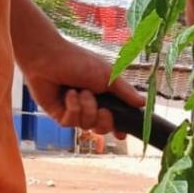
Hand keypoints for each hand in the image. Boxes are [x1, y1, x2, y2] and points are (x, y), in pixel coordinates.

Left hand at [21, 38, 144, 137]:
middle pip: (102, 128)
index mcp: (104, 96)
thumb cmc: (80, 61)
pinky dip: (72, 107)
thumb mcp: (108, 75)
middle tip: (103, 110)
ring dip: (86, 107)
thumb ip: (125, 91)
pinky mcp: (59, 115)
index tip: (122, 134)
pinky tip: (68, 94)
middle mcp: (90, 106)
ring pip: (87, 125)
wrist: (50, 58)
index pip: (115, 118)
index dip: (119, 128)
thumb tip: (143, 103)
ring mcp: (74, 111)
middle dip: (104, 120)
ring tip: (80, 91)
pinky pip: (71, 123)